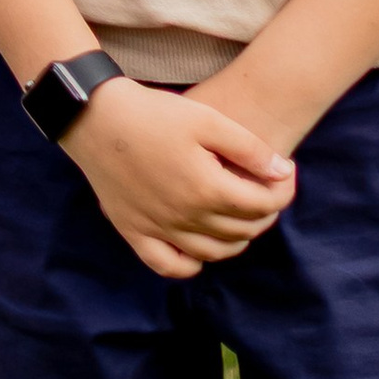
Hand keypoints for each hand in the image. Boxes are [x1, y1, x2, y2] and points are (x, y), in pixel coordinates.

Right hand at [65, 74, 294, 275]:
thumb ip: (250, 148)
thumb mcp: (206, 118)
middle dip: (264, 211)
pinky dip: (192, 262)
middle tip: (263, 188)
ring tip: (238, 212)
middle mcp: (187, 219)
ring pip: (215, 252)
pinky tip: (199, 244)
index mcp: (208, 190)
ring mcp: (160, 231)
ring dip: (238, 237)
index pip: (263, 205)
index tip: (285, 173)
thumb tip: (283, 172)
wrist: (93, 117)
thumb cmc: (152, 113)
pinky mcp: (135, 233)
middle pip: (243, 230)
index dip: (283, 191)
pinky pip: (172, 266)